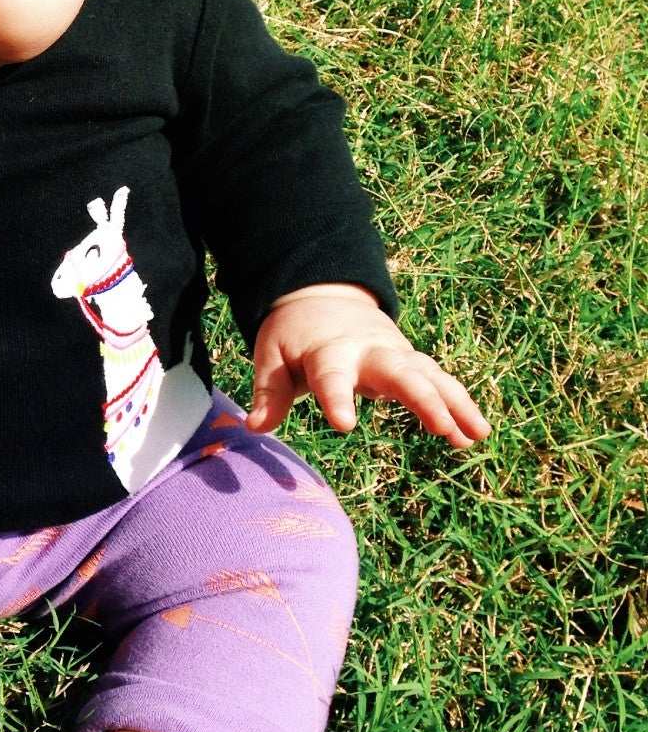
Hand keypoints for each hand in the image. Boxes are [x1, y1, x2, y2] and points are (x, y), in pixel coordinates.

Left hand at [247, 284, 489, 447]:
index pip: (332, 377)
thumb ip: (269, 393)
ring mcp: (394, 353)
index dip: (337, 399)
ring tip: (474, 436)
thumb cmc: (293, 335)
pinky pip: (439, 381)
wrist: (323, 294)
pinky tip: (475, 432)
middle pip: (400, 373)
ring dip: (454, 404)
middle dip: (423, 400)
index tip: (344, 424)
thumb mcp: (271, 357)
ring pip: (430, 376)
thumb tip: (256, 427)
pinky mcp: (409, 360)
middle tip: (441, 430)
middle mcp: (368, 351)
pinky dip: (459, 404)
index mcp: (328, 352)